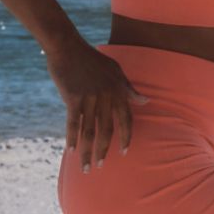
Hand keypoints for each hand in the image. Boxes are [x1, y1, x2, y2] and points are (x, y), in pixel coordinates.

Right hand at [46, 38, 146, 172]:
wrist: (68, 46)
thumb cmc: (91, 58)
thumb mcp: (116, 70)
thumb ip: (129, 89)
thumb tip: (146, 101)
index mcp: (118, 91)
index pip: (126, 120)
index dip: (125, 137)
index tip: (123, 153)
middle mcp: (106, 96)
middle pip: (107, 130)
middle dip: (104, 150)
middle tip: (100, 166)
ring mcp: (89, 97)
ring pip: (90, 131)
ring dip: (88, 151)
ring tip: (86, 167)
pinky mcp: (73, 97)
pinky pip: (73, 123)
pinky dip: (72, 138)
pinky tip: (71, 151)